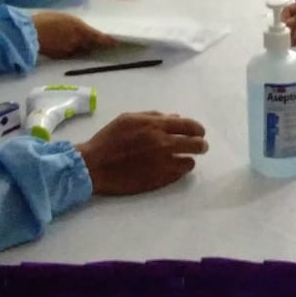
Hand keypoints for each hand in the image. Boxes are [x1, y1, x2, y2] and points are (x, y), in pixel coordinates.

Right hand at [32, 12, 115, 58]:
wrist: (29, 33)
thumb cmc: (46, 19)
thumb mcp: (66, 17)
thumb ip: (77, 25)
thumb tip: (84, 30)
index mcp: (80, 30)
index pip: (98, 38)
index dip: (107, 41)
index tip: (115, 43)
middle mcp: (77, 42)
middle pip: (91, 46)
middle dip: (94, 44)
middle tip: (98, 41)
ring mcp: (68, 51)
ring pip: (80, 50)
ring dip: (82, 47)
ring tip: (78, 41)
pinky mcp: (59, 56)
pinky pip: (70, 53)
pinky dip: (71, 50)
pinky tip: (64, 44)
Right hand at [76, 112, 207, 194]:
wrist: (94, 165)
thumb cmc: (109, 138)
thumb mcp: (129, 119)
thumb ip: (154, 117)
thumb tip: (176, 118)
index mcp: (156, 126)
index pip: (189, 126)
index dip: (198, 129)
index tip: (200, 132)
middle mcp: (163, 144)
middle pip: (195, 145)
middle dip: (200, 145)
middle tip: (201, 147)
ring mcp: (162, 164)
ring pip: (189, 162)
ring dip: (189, 159)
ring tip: (186, 159)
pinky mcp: (158, 180)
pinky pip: (178, 175)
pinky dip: (179, 171)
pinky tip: (173, 168)